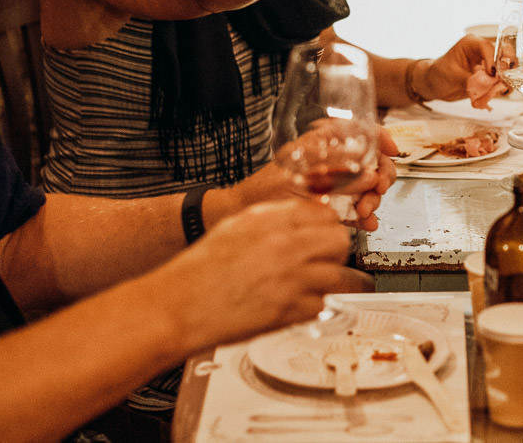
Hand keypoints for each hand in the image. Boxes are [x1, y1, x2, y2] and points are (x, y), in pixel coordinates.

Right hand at [165, 198, 354, 349]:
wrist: (180, 306)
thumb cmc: (200, 270)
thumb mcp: (236, 228)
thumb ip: (272, 221)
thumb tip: (301, 220)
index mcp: (271, 221)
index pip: (324, 213)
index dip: (327, 225)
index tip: (326, 233)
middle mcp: (286, 245)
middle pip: (340, 240)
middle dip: (337, 250)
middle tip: (330, 259)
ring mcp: (292, 279)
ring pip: (342, 276)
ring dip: (340, 282)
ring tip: (335, 285)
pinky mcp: (290, 310)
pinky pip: (321, 305)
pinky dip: (316, 306)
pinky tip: (303, 304)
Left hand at [255, 118, 395, 230]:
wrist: (245, 214)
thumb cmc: (265, 189)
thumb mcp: (304, 174)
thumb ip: (338, 172)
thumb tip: (370, 174)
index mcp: (326, 143)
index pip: (362, 131)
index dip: (382, 138)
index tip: (393, 150)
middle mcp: (334, 161)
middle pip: (373, 161)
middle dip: (380, 177)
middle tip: (377, 190)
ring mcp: (335, 183)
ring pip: (369, 187)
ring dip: (373, 199)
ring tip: (364, 212)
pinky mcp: (333, 205)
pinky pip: (357, 208)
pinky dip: (365, 216)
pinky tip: (366, 223)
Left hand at [419, 35, 506, 105]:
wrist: (434, 85)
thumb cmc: (438, 74)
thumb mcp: (451, 76)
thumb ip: (468, 79)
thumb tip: (483, 85)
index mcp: (471, 44)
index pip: (487, 47)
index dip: (492, 60)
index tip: (492, 74)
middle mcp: (482, 52)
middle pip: (502, 54)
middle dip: (506, 67)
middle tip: (504, 80)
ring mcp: (487, 64)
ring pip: (506, 68)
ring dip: (506, 79)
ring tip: (502, 89)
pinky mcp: (489, 77)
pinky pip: (500, 81)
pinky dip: (501, 88)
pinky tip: (498, 93)